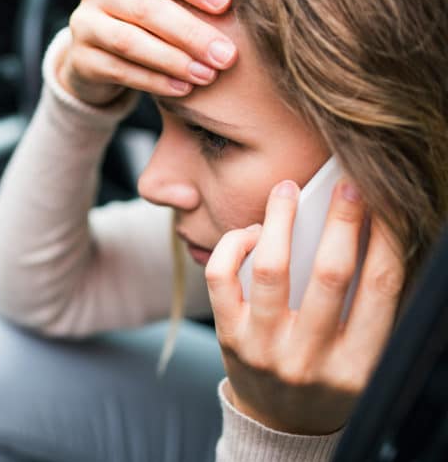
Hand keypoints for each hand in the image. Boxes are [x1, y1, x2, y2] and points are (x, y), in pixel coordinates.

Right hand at [57, 0, 237, 105]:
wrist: (96, 58)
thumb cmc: (147, 27)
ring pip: (130, 41)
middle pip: (146, 8)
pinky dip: (155, 81)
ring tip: (207, 75)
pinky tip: (183, 89)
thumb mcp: (164, 4)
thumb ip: (190, 1)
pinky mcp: (80, 59)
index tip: (226, 3)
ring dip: (173, 60)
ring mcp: (85, 24)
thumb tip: (247, 9)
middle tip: (227, 55)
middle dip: (191, 32)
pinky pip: (120, 70)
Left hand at [205, 179, 405, 434]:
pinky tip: (251, 232)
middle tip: (345, 184)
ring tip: (286, 190)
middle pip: (331, 274)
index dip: (387, 239)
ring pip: (271, 269)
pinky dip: (234, 244)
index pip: (381, 288)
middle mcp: (311, 358)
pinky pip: (222, 278)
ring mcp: (265, 348)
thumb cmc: (327, 376)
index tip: (384, 203)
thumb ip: (365, 305)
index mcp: (359, 363)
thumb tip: (365, 231)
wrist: (282, 424)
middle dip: (342, 221)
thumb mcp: (360, 354)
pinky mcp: (229, 337)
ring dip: (280, 220)